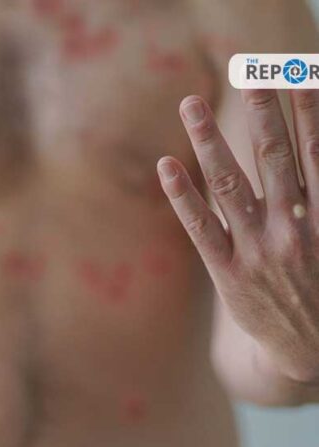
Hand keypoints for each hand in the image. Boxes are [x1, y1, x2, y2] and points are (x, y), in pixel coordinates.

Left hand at [157, 89, 318, 384]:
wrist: (310, 352)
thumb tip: (313, 156)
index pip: (317, 153)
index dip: (309, 112)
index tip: (297, 75)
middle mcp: (293, 229)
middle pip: (273, 159)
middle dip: (261, 112)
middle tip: (248, 72)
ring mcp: (258, 252)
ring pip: (230, 186)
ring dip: (209, 141)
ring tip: (190, 104)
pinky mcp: (228, 274)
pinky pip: (201, 229)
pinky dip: (183, 197)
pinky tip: (166, 167)